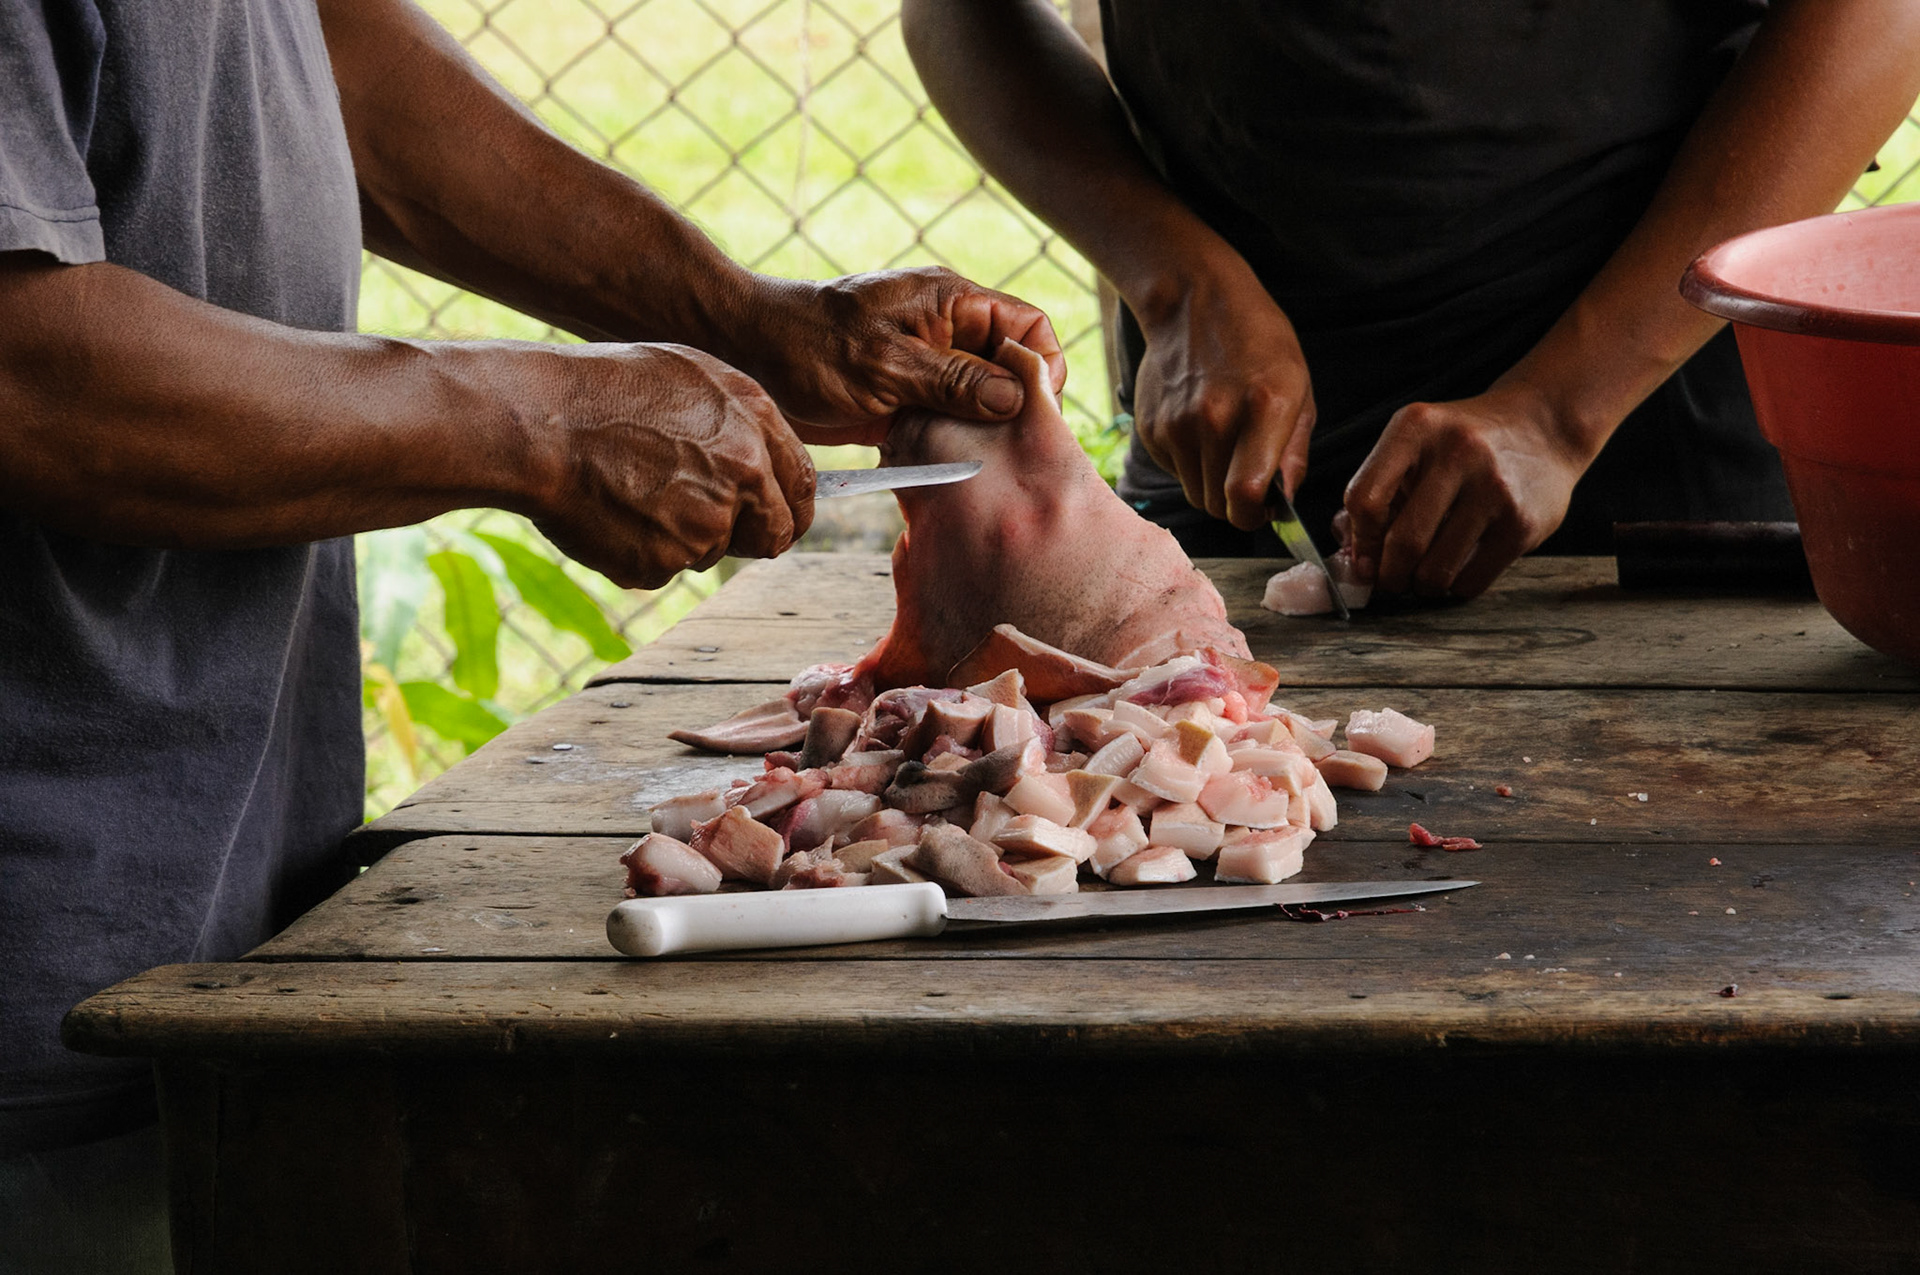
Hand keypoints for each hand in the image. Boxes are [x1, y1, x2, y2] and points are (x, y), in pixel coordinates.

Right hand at [515, 343, 815, 588]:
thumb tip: (765, 464)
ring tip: (629, 491)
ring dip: (680, 538)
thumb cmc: (603, 389)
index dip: (790, 510)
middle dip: (746, 536)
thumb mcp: (689, 377)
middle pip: (772, 535)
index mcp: (755, 423)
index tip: (777, 521)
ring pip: (709, 551)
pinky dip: (639, 552)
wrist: (539, 422)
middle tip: (699, 522)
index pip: (802, 487)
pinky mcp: (664, 561)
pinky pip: (662, 568)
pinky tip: (609, 512)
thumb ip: (738, 423)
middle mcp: (743, 474)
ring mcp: (706, 523)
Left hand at [726, 267, 1066, 445]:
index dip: (1042, 365)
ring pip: (983, 401)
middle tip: (1009, 447)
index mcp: (951, 303)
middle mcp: (948, 333)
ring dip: (984, 431)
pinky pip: (949, 422)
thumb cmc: (806, 344)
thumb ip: (953, 380)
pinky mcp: (908, 399)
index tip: (1033, 409)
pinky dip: (952, 445)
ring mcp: (928, 367)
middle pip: (1012, 367)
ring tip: (977, 460)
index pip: (1028, 325)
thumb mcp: (884, 364)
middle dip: (1017, 406)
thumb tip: (1017, 396)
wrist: (747, 355)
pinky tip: (943, 465)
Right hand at [1132, 263, 1315, 529]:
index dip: (1255, 516)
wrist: (1194, 301)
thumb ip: (1294, 452)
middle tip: (1249, 482)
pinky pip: (1174, 471)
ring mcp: (1176, 425)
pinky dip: (1190, 464)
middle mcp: (1214, 419)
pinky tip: (1200, 429)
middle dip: (1236, 505)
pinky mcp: (1151, 428)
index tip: (1263, 511)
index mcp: (1263, 407)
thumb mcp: (1299, 389)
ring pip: (1195, 493)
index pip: (1246, 494)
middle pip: (1218, 504)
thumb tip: (1285, 503)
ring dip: (1213, 486)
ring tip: (1225, 448)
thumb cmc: (1259, 343)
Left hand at [1342, 382, 1591, 598]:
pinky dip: (1455, 588)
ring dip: (1421, 586)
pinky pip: (1472, 581)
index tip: (1363, 560)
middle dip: (1388, 575)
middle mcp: (1457, 452)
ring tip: (1423, 576)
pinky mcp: (1522, 523)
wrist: (1543, 427)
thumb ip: (1376, 493)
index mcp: (1416, 427)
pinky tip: (1456, 571)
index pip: (1365, 499)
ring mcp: (1494, 487)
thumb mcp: (1414, 446)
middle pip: (1402, 542)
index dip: (1359, 541)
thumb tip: (1349, 557)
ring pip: (1435, 569)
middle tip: (1391, 580)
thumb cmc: (1462, 446)